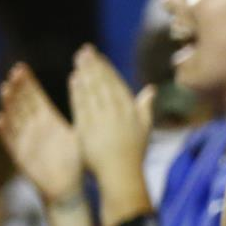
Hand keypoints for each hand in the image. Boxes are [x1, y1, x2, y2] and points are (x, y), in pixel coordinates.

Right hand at [0, 63, 81, 204]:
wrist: (68, 188)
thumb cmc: (74, 161)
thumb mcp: (77, 134)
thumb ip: (80, 115)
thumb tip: (90, 93)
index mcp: (47, 121)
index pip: (34, 98)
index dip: (27, 84)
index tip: (21, 67)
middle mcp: (34, 129)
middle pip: (23, 105)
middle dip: (18, 89)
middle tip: (14, 72)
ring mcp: (27, 142)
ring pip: (15, 119)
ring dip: (9, 105)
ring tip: (5, 89)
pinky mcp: (22, 157)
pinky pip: (11, 143)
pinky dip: (5, 132)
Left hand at [67, 45, 150, 193]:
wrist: (120, 174)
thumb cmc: (133, 153)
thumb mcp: (145, 128)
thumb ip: (146, 106)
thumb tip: (151, 89)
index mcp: (130, 109)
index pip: (116, 83)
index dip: (106, 67)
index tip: (98, 56)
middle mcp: (116, 111)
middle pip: (102, 83)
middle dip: (93, 65)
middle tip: (84, 50)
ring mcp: (101, 119)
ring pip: (92, 91)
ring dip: (85, 73)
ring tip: (78, 60)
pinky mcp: (87, 127)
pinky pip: (82, 105)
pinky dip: (77, 91)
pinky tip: (74, 79)